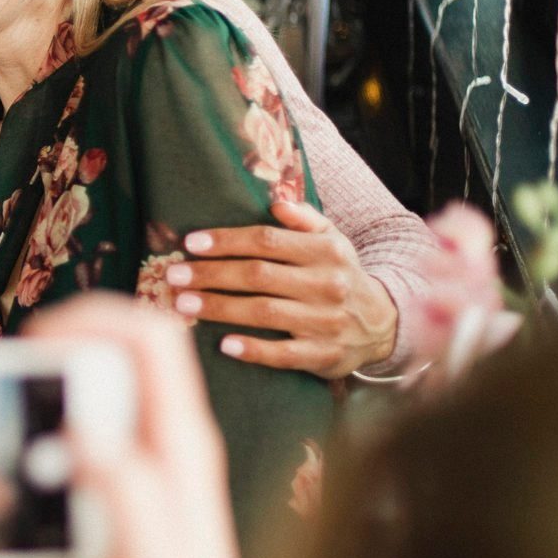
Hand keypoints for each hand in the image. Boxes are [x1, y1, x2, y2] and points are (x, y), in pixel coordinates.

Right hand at [21, 295, 337, 557]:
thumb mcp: (144, 557)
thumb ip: (118, 490)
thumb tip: (76, 437)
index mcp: (179, 441)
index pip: (150, 335)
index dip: (92, 317)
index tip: (34, 343)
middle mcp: (159, 447)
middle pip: (95, 379)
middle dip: (41, 417)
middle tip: (10, 452)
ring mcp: (137, 477)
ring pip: (67, 445)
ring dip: (37, 500)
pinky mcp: (114, 511)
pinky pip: (62, 500)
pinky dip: (43, 544)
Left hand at [166, 199, 398, 376]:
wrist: (383, 324)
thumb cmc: (340, 274)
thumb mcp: (332, 240)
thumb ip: (305, 218)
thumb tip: (276, 202)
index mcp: (326, 252)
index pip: (267, 241)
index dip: (226, 241)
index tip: (190, 243)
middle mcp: (327, 285)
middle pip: (259, 276)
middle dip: (211, 274)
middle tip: (174, 275)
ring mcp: (325, 322)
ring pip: (264, 313)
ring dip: (220, 307)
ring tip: (183, 303)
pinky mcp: (324, 355)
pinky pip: (284, 354)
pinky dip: (253, 350)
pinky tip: (224, 345)